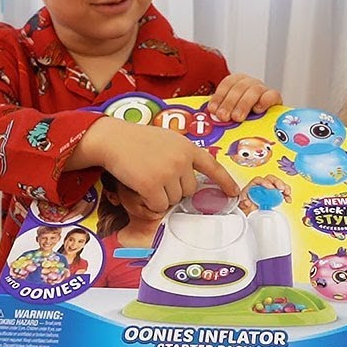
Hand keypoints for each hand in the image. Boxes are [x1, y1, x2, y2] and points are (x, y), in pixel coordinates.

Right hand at [80, 118, 238, 212]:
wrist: (113, 139)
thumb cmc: (137, 141)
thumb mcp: (168, 141)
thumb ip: (182, 156)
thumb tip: (189, 183)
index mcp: (187, 147)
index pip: (212, 166)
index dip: (225, 181)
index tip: (234, 193)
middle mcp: (181, 159)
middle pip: (189, 190)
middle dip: (175, 190)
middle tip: (156, 176)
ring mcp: (168, 172)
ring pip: (174, 200)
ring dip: (160, 196)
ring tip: (146, 177)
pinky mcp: (152, 184)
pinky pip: (159, 206)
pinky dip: (150, 203)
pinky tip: (140, 187)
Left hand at [208, 74, 280, 121]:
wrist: (267, 126)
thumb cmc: (245, 119)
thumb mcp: (230, 114)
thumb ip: (221, 113)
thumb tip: (208, 118)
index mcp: (238, 83)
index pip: (228, 83)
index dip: (219, 95)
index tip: (213, 109)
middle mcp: (250, 84)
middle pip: (239, 86)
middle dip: (229, 102)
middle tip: (223, 117)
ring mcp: (264, 90)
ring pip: (254, 90)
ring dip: (243, 104)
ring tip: (237, 118)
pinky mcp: (275, 99)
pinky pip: (272, 95)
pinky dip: (264, 101)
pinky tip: (257, 110)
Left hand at [236, 174, 290, 214]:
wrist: (250, 210)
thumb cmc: (246, 204)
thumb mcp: (242, 203)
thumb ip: (244, 202)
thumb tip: (247, 202)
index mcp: (254, 185)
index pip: (259, 180)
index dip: (265, 183)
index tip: (270, 188)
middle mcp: (263, 185)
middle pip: (271, 179)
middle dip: (277, 182)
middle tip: (281, 188)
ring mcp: (270, 189)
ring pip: (278, 184)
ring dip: (284, 187)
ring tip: (287, 193)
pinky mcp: (276, 194)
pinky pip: (283, 191)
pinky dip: (287, 194)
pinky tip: (288, 199)